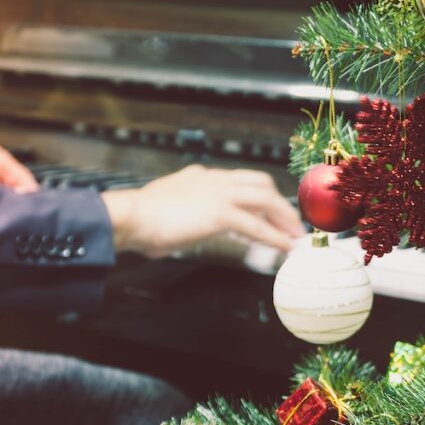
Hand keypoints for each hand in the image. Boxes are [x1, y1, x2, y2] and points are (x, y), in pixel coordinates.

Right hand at [101, 165, 303, 257]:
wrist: (129, 216)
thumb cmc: (139, 216)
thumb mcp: (165, 201)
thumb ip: (182, 203)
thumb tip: (186, 218)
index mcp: (201, 177)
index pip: (240, 181)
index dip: (259, 195)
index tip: (269, 211)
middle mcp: (214, 180)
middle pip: (260, 184)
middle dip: (279, 203)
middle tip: (290, 223)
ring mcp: (219, 195)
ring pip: (265, 200)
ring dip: (284, 218)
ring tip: (294, 236)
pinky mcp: (220, 214)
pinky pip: (256, 226)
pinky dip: (275, 237)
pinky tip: (285, 247)